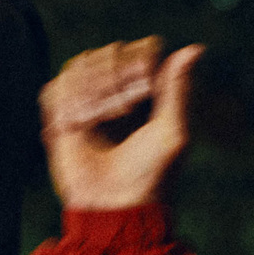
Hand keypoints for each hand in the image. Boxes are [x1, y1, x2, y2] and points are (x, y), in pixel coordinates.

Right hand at [41, 38, 203, 209]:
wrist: (112, 207)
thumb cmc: (150, 175)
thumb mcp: (172, 134)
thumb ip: (180, 90)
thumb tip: (197, 48)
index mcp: (152, 91)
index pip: (146, 48)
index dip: (141, 62)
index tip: (143, 92)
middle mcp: (120, 90)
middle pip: (112, 51)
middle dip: (114, 78)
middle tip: (120, 114)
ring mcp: (89, 100)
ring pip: (82, 63)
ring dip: (90, 90)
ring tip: (95, 122)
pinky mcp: (61, 115)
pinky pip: (56, 86)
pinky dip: (66, 101)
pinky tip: (76, 125)